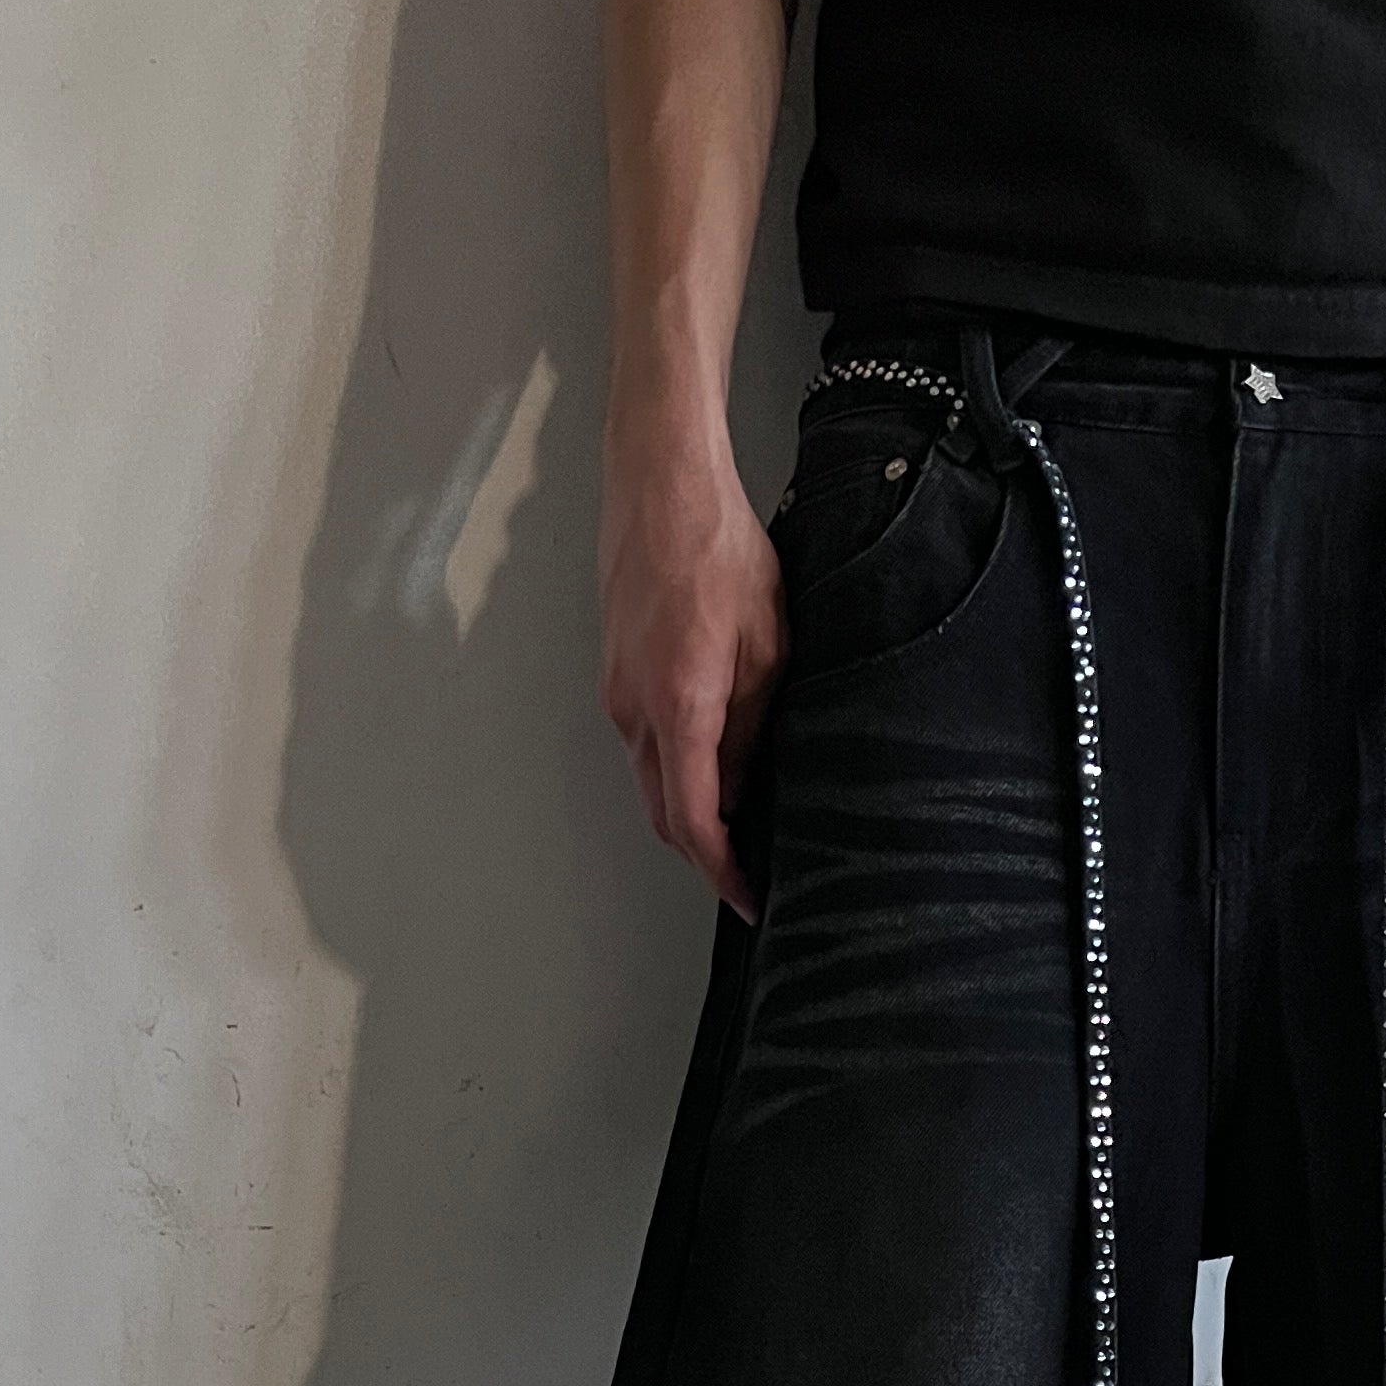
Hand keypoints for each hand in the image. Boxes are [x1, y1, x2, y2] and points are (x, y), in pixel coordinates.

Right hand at [599, 440, 784, 920]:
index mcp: (679, 708)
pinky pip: (645, 738)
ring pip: (652, 775)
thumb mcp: (769, 646)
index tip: (749, 899)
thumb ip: (753, 724)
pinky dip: (677, 764)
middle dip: (705, 851)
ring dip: (691, 806)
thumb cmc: (720, 551)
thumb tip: (745, 783)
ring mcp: (618, 690)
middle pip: (664, 811)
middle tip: (750, 871)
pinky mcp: (616, 669)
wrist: (662, 486)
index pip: (693, 821)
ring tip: (743, 817)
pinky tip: (715, 756)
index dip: (722, 873)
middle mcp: (635, 710)